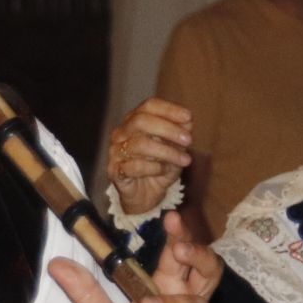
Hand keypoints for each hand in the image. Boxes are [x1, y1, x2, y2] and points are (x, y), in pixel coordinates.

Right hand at [107, 98, 192, 217]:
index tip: (188, 117)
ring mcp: (115, 151)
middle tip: (189, 140)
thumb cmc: (160, 168)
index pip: (149, 106)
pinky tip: (163, 171)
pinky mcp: (114, 170)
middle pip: (141, 121)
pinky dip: (154, 168)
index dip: (169, 109)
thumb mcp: (175, 150)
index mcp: (135, 121)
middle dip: (169, 129)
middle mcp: (122, 132)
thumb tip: (187, 121)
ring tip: (185, 160)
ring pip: (140, 144)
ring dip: (167, 152)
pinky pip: (134, 166)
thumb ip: (180, 135)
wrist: (146, 196)